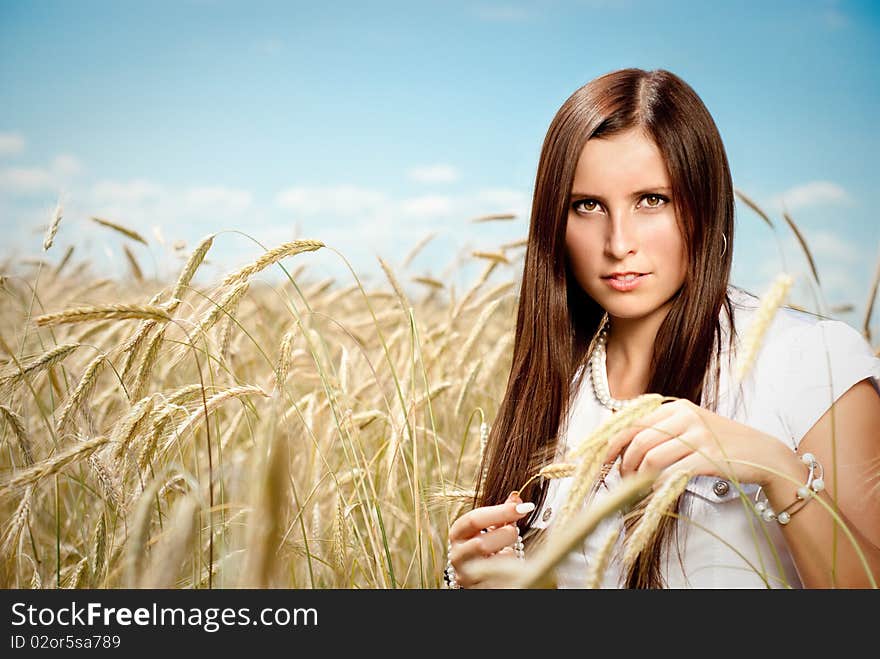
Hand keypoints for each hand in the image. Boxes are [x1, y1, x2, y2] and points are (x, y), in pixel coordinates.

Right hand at [447, 491, 534, 587]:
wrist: (478, 575)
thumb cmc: (485, 547)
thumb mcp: (490, 528)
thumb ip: (502, 514)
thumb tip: (516, 497)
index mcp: (458, 533)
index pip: (474, 519)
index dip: (500, 512)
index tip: (522, 507)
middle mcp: (456, 555)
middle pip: (481, 544)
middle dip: (505, 536)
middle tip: (515, 532)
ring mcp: (465, 575)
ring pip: (491, 565)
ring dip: (507, 555)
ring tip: (510, 550)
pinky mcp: (476, 589)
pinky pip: (499, 580)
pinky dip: (510, 572)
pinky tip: (510, 567)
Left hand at [604, 398, 787, 487]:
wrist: (763, 453)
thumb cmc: (722, 444)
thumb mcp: (690, 427)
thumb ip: (660, 431)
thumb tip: (622, 445)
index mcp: (676, 407)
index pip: (632, 421)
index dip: (611, 441)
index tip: (600, 458)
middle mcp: (685, 416)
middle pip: (638, 440)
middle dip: (623, 463)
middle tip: (620, 480)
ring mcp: (698, 435)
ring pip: (651, 457)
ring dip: (637, 477)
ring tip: (636, 488)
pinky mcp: (709, 456)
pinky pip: (671, 472)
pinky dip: (657, 485)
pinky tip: (655, 492)